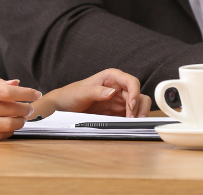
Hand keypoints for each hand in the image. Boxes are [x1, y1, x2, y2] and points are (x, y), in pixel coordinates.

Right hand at [0, 78, 40, 141]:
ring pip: (5, 125)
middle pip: (8, 109)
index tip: (36, 94)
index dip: (25, 93)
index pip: (6, 92)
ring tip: (22, 118)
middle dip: (24, 109)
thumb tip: (17, 84)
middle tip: (30, 108)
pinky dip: (8, 132)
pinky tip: (11, 127)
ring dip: (19, 122)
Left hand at [36, 68, 151, 118]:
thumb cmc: (70, 94)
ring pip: (138, 104)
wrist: (63, 106)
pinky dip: (133, 119)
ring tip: (133, 123)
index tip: (131, 105)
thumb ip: (96, 91)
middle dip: (139, 106)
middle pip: (138, 94)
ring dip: (139, 113)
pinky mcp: (117, 111)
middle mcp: (118, 87)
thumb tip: (112, 92)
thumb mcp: (81, 92)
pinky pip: (130, 114)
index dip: (135, 92)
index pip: (131, 82)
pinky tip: (129, 125)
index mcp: (111, 77)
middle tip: (132, 119)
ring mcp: (119, 100)